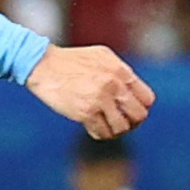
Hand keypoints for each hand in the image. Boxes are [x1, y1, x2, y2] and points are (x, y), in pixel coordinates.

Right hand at [26, 45, 154, 136]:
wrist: (43, 65)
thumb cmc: (71, 60)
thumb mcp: (101, 56)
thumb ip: (120, 71)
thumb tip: (133, 88)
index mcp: (120, 71)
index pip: (147, 99)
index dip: (141, 108)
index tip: (131, 111)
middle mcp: (113, 85)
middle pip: (139, 116)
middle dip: (132, 123)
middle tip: (122, 122)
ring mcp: (99, 100)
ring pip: (121, 128)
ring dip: (115, 131)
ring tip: (107, 126)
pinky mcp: (84, 113)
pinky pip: (102, 133)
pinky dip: (99, 133)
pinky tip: (93, 127)